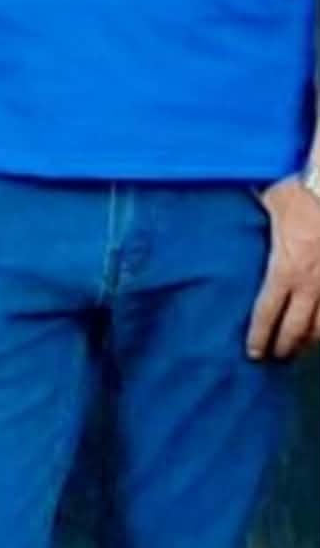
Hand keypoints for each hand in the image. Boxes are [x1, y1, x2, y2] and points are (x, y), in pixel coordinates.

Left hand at [246, 178, 319, 358]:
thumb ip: (256, 219)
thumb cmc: (300, 191)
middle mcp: (310, 284)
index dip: (259, 337)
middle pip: (297, 330)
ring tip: (304, 347)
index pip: (267, 314)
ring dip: (312, 342)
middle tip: (277, 356)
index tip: (254, 352)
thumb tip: (234, 216)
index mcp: (285, 269)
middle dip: (285, 347)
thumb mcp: (268, 203)